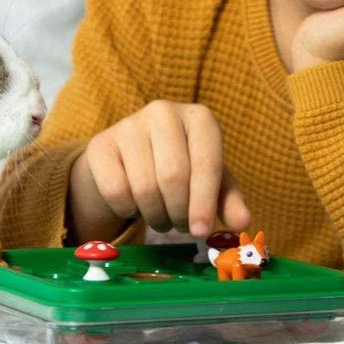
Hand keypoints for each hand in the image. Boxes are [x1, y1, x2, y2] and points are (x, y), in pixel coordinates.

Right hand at [68, 100, 250, 242]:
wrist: (130, 159)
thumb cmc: (181, 168)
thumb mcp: (210, 182)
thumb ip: (228, 200)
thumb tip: (242, 222)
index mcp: (199, 117)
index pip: (206, 163)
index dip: (204, 202)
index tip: (201, 231)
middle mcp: (164, 111)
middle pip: (173, 177)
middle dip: (179, 213)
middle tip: (182, 225)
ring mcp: (129, 124)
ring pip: (144, 188)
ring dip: (156, 216)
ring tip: (162, 216)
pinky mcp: (100, 143)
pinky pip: (116, 191)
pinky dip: (128, 210)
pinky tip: (134, 205)